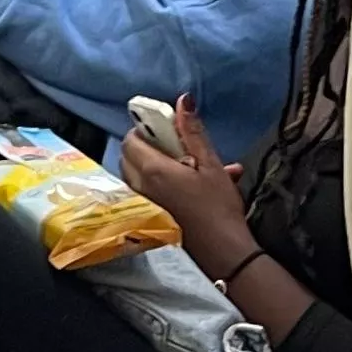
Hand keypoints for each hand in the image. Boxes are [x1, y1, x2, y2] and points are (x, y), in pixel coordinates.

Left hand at [121, 99, 254, 274]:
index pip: (130, 140)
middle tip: (175, 144)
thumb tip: (182, 100)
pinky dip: (162, 181)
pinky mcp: (153, 215)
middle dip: (147, 145)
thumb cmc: (218, 207)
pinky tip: (193, 183)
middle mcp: (142, 187)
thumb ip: (192, 132)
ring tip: (188, 163)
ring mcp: (145, 203)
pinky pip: (147, 190)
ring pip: (137, 175)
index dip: (144, 129)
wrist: (223, 251)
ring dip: (155, 163)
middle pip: (129, 157)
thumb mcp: (210, 164)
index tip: (165, 129)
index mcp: (152, 170)